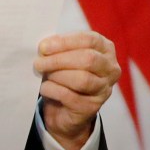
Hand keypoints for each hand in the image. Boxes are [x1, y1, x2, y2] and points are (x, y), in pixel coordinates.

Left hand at [33, 31, 119, 149]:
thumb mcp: (64, 56)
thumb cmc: (64, 74)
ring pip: (83, 79)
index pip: (90, 40)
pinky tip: (45, 88)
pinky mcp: (92, 107)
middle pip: (88, 59)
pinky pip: (71, 96)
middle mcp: (110, 69)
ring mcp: (104, 89)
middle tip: (38, 63)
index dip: (65, 42)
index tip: (43, 47)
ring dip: (57, 75)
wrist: (64, 108)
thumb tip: (44, 47)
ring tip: (44, 74)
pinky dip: (53, 90)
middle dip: (59, 60)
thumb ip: (58, 48)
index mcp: (105, 49)